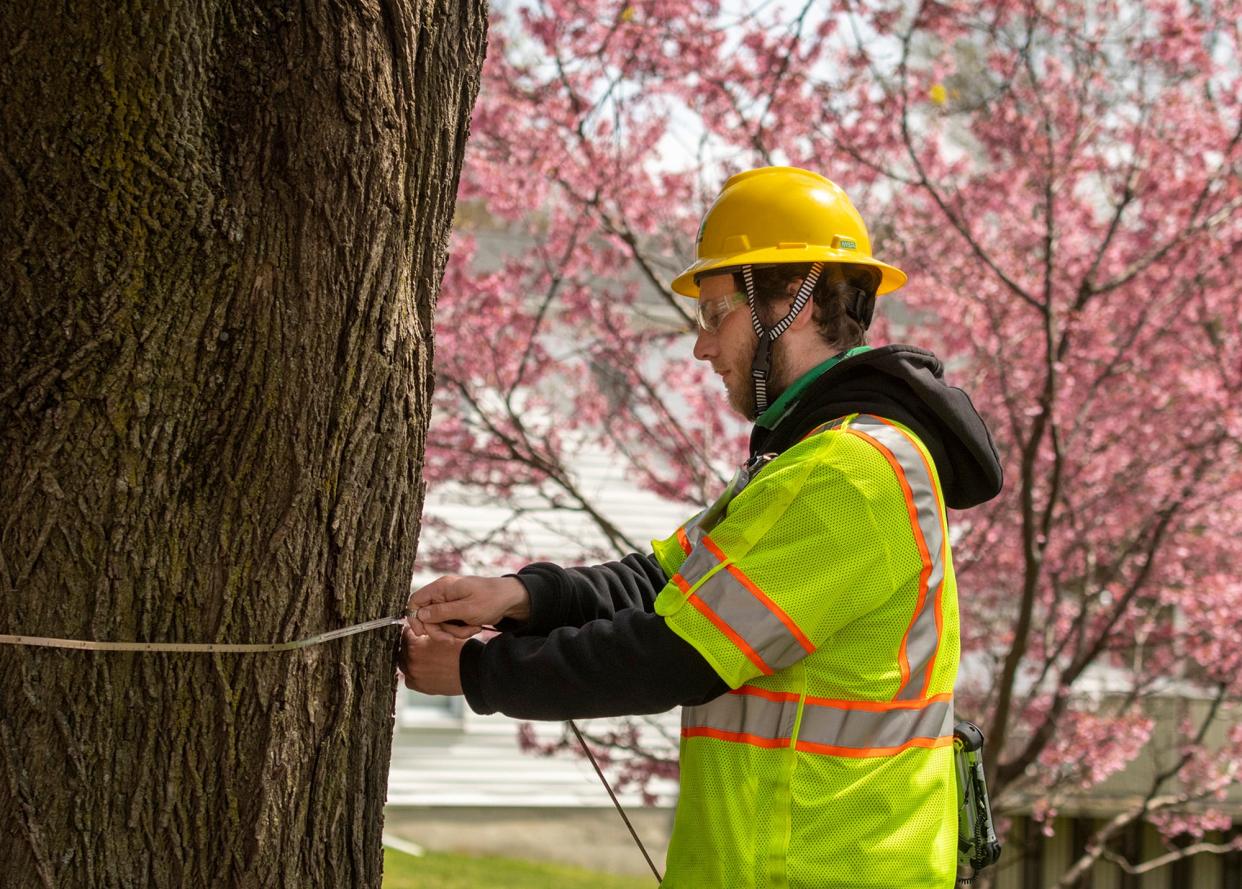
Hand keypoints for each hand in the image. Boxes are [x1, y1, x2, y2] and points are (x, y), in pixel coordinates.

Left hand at [398, 625, 465, 694]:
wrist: (472, 670)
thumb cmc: (461, 650)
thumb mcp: (444, 633)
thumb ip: (428, 629)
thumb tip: (418, 626)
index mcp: (415, 646)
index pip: (405, 634)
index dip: (412, 632)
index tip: (417, 633)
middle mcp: (411, 661)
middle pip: (403, 649)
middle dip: (411, 646)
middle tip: (421, 645)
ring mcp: (414, 675)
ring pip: (405, 664)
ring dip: (411, 659)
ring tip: (424, 657)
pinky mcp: (420, 686)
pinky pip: (410, 679)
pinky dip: (415, 674)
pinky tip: (425, 670)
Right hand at [406, 575, 529, 639]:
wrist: (511, 600)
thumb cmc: (490, 600)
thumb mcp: (466, 609)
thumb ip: (441, 612)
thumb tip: (419, 615)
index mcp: (442, 587)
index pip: (415, 601)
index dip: (415, 618)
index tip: (423, 633)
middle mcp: (443, 593)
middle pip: (427, 617)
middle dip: (441, 630)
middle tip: (452, 639)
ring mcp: (450, 602)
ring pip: (440, 624)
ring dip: (454, 632)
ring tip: (472, 628)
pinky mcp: (457, 611)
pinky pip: (451, 625)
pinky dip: (461, 630)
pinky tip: (474, 627)